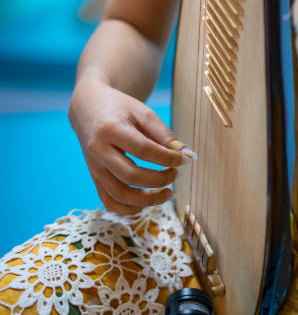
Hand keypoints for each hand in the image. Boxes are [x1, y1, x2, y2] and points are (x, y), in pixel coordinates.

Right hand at [69, 76, 189, 214]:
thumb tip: (187, 155)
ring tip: (168, 194)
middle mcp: (98, 151)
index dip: (167, 158)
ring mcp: (93, 167)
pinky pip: (109, 201)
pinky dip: (128, 209)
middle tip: (175, 174)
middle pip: (131, 176)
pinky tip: (146, 203)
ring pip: (119, 194)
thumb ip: (164, 134)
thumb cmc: (120, 109)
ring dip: (148, 200)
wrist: (90, 109)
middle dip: (159, 180)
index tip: (184, 160)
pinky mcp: (94, 177)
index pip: (142, 150)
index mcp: (110, 129)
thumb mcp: (143, 112)